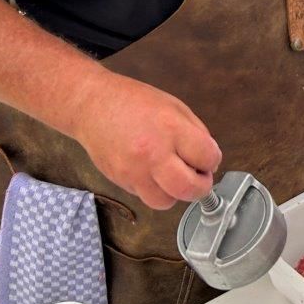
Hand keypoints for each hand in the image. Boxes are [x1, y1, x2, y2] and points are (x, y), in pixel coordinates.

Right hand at [68, 70, 221, 209]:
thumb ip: (196, 133)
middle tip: (198, 176)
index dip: (212, 160)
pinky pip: (146, 197)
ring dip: (175, 192)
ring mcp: (133, 171)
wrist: (91, 105)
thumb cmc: (133, 101)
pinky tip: (152, 171)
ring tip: (172, 174)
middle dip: (200, 186)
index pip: (207, 158)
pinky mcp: (120, 181)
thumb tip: (210, 160)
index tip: (208, 158)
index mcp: (171, 128)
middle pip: (189, 189)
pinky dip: (154, 189)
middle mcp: (152, 153)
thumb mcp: (174, 106)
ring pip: (166, 202)